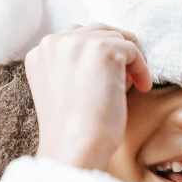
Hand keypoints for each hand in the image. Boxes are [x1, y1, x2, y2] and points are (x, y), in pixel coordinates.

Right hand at [25, 22, 152, 170]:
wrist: (75, 149)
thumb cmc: (73, 131)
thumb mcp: (64, 89)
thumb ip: (74, 65)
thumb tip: (113, 51)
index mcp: (39, 53)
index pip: (76, 38)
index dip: (97, 55)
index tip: (108, 77)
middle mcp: (54, 42)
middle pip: (97, 31)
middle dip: (115, 53)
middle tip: (125, 78)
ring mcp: (78, 43)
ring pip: (116, 38)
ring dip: (128, 60)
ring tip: (131, 86)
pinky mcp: (103, 49)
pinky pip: (133, 50)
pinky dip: (142, 69)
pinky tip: (142, 88)